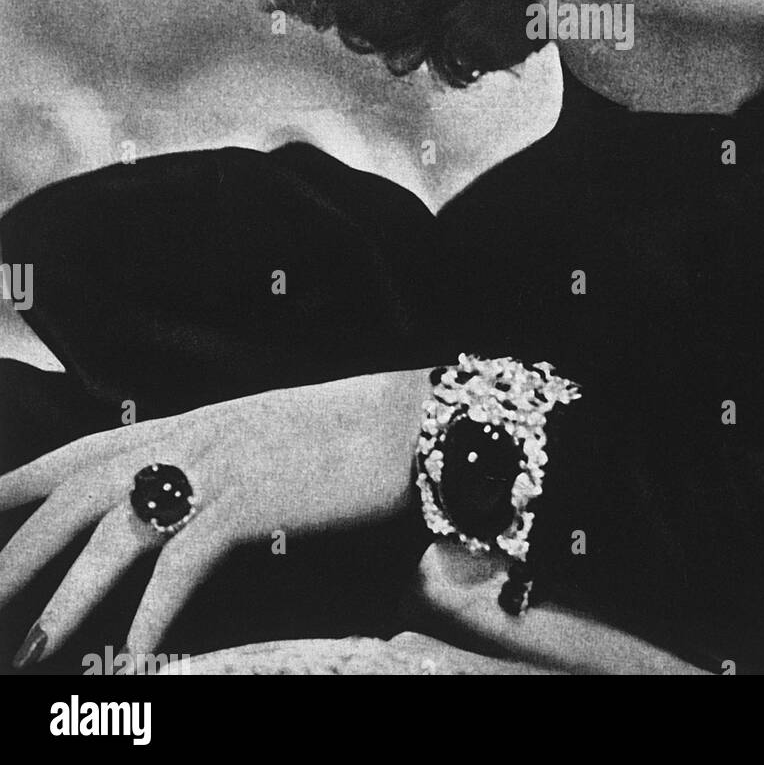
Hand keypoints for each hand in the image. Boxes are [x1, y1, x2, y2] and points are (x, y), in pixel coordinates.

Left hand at [0, 368, 429, 667]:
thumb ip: (214, 457)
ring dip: (68, 594)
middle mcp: (192, 437)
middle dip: (20, 548)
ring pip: (115, 531)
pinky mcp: (249, 501)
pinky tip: (135, 658)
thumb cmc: (345, 432)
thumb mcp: (264, 435)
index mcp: (191, 421)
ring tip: (34, 647)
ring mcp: (218, 467)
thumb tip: (177, 497)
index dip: (25, 479)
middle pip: (79, 491)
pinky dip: (152, 615)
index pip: (86, 449)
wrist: (408, 420)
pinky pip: (181, 566)